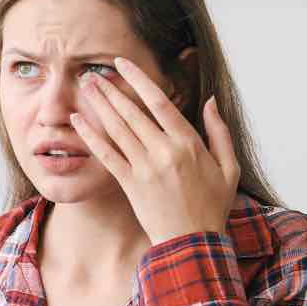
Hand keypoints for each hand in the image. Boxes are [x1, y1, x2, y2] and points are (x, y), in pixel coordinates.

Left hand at [70, 56, 238, 245]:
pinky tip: (78, 120)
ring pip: (116, 129)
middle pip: (131, 112)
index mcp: (188, 143)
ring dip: (99, 106)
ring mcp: (144, 168)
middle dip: (110, 90)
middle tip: (92, 73)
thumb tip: (210, 101)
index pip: (160, 102)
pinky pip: (106, 155)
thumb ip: (219, 131)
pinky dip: (91, 135)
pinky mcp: (129, 184)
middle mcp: (163, 151)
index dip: (138, 80)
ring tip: (85, 87)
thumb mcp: (228, 167)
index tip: (122, 64)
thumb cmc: (212, 205)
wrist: (192, 241)